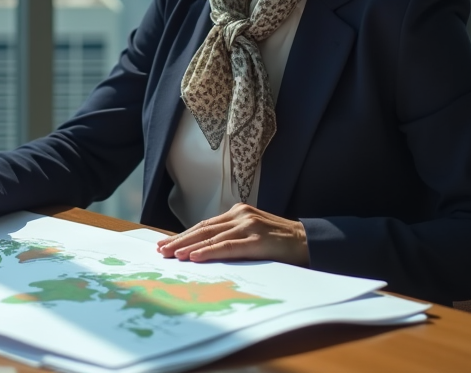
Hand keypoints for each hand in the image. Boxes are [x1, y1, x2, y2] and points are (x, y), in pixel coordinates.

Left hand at [155, 203, 309, 266]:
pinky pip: (228, 247)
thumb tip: (203, 253)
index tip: (166, 244)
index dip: (184, 235)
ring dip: (189, 247)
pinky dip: (209, 252)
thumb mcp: (252, 236)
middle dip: (179, 240)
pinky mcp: (257, 239)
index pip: (204, 225)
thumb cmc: (279, 243)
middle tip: (161, 250)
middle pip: (203, 229)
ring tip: (172, 255)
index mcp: (237, 213)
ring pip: (211, 237)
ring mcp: (248, 225)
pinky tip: (194, 257)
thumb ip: (232, 239)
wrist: (309, 242)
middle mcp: (240, 215)